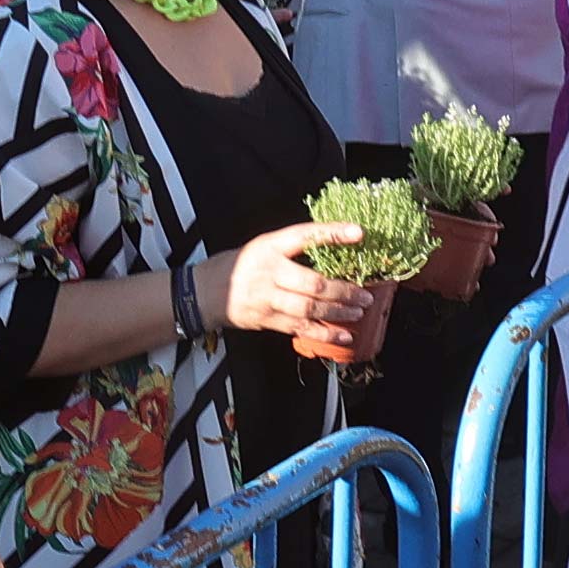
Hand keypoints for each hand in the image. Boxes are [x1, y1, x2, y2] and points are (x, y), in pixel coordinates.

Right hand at [215, 225, 391, 360]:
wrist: (202, 293)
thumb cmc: (238, 266)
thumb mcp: (262, 247)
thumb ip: (291, 249)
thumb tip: (333, 249)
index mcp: (270, 246)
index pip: (305, 235)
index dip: (332, 233)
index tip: (359, 232)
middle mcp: (269, 271)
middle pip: (314, 283)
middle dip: (344, 291)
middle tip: (366, 295)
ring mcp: (267, 298)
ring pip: (309, 308)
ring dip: (338, 312)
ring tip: (359, 312)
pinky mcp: (266, 320)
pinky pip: (300, 328)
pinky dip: (324, 333)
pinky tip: (343, 335)